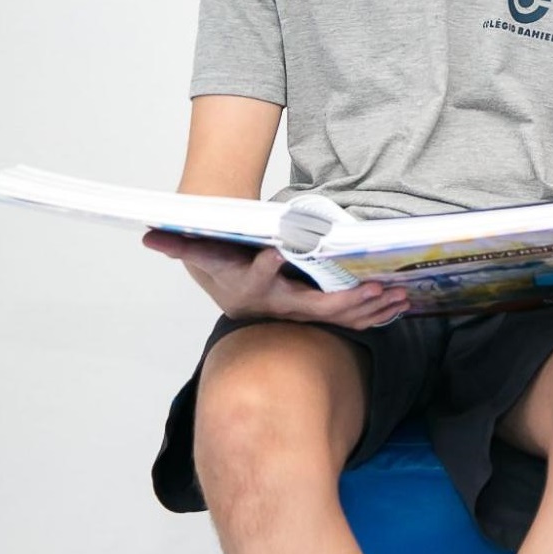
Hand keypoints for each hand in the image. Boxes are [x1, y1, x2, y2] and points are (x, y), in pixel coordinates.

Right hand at [143, 229, 409, 326]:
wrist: (239, 299)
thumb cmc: (227, 273)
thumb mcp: (204, 257)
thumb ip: (183, 246)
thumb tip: (150, 234)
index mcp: (254, 288)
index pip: (257, 277)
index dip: (264, 266)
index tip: (274, 251)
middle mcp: (282, 306)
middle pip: (316, 308)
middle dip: (347, 300)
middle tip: (374, 287)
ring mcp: (304, 315)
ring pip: (341, 318)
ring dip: (372, 309)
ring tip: (399, 295)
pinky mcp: (322, 316)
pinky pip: (354, 320)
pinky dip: (378, 314)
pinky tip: (402, 304)